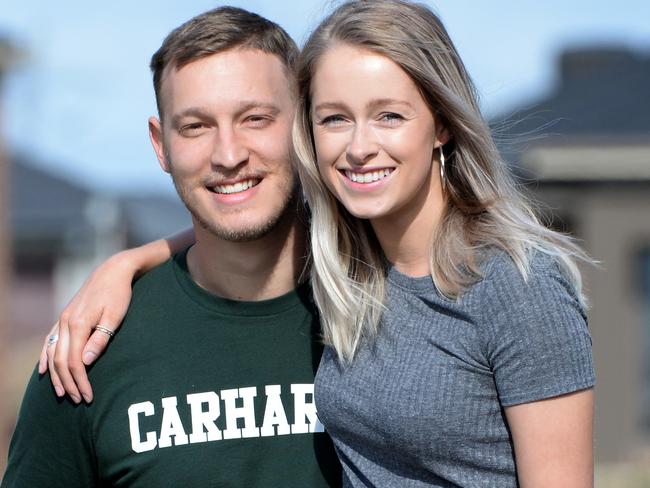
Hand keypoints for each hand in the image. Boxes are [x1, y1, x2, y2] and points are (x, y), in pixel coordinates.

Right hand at [38, 252, 135, 402]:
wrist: (113, 271)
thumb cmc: (119, 294)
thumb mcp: (115, 316)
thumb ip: (100, 339)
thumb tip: (85, 362)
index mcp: (78, 324)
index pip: (75, 362)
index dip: (80, 381)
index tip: (88, 396)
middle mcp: (65, 323)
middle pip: (61, 361)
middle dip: (68, 383)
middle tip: (77, 399)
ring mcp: (62, 320)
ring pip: (52, 353)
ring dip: (56, 375)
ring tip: (62, 392)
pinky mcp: (64, 317)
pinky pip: (49, 341)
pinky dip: (45, 357)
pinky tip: (44, 370)